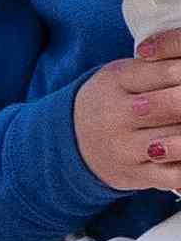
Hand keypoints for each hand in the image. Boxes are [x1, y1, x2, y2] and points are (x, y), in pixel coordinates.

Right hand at [75, 37, 180, 194]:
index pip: (171, 70)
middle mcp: (115, 114)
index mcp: (116, 80)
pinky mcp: (135, 175)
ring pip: (177, 142)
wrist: (70, 141)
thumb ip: (163, 65)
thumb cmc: (112, 101)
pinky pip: (176, 176)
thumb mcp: (126, 75)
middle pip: (174, 105)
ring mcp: (124, 148)